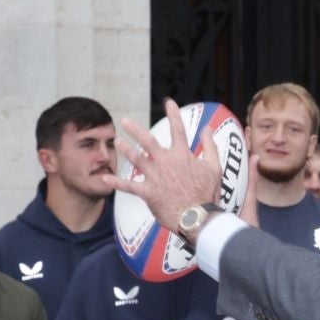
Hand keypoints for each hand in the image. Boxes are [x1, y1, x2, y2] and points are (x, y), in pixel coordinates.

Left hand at [100, 98, 224, 243]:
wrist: (197, 217)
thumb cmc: (207, 194)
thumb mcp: (214, 167)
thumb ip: (210, 146)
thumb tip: (208, 128)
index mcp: (182, 155)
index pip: (178, 129)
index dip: (174, 114)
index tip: (169, 102)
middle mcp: (165, 162)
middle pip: (147, 140)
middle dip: (135, 129)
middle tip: (125, 121)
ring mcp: (155, 177)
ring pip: (135, 159)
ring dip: (125, 149)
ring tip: (117, 141)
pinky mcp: (147, 192)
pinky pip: (128, 186)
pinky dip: (115, 182)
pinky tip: (105, 177)